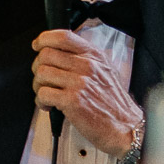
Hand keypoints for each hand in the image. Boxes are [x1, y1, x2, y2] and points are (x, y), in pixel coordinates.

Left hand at [30, 29, 141, 157]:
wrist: (126, 127)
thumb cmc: (115, 104)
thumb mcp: (106, 71)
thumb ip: (86, 59)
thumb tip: (61, 53)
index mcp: (94, 56)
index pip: (63, 36)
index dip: (44, 39)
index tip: (37, 46)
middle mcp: (87, 66)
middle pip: (46, 54)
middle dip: (38, 67)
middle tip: (43, 79)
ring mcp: (79, 82)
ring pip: (42, 73)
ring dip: (38, 86)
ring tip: (46, 94)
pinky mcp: (72, 101)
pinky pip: (43, 93)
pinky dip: (41, 101)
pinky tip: (49, 106)